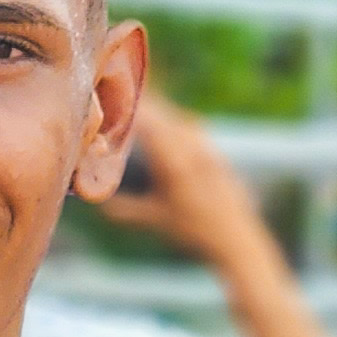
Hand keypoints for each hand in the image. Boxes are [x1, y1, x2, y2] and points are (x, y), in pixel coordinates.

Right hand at [95, 100, 259, 261]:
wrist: (237, 237)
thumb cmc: (194, 231)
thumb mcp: (155, 220)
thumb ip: (125, 210)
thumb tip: (99, 205)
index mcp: (174, 163)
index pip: (149, 125)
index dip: (131, 111)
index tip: (113, 101)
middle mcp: (192, 151)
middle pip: (164, 117)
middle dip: (144, 107)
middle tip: (123, 98)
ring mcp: (207, 151)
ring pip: (180, 122)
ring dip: (163, 114)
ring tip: (145, 110)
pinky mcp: (216, 155)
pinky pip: (193, 131)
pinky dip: (178, 125)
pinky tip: (172, 129)